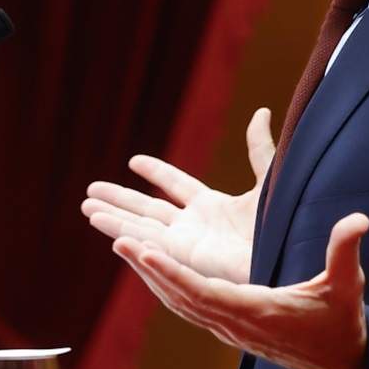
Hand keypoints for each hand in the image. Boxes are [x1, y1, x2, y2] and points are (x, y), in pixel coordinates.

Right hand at [81, 108, 275, 283]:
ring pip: (138, 225)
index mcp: (214, 207)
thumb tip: (262, 111)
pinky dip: (118, 228)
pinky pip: (142, 239)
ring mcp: (183, 243)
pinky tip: (97, 219)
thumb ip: (259, 149)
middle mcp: (194, 226)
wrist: (284, 257)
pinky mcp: (178, 256)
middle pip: (147, 208)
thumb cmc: (283, 226)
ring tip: (84, 205)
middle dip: (119, 199)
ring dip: (110, 214)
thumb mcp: (268, 180)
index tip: (133, 161)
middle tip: (90, 189)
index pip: (176, 186)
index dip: (156, 172)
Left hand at [115, 212, 368, 368]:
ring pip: (179, 302)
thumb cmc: (342, 324)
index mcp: (257, 311)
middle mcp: (235, 323)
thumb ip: (345, 251)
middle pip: (180, 296)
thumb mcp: (347, 286)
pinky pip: (188, 306)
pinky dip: (166, 285)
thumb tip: (358, 219)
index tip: (145, 252)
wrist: (340, 365)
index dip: (171, 273)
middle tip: (119, 240)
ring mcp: (229, 329)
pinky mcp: (230, 328)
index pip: (203, 292)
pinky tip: (153, 269)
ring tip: (124, 246)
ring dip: (151, 275)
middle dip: (148, 268)